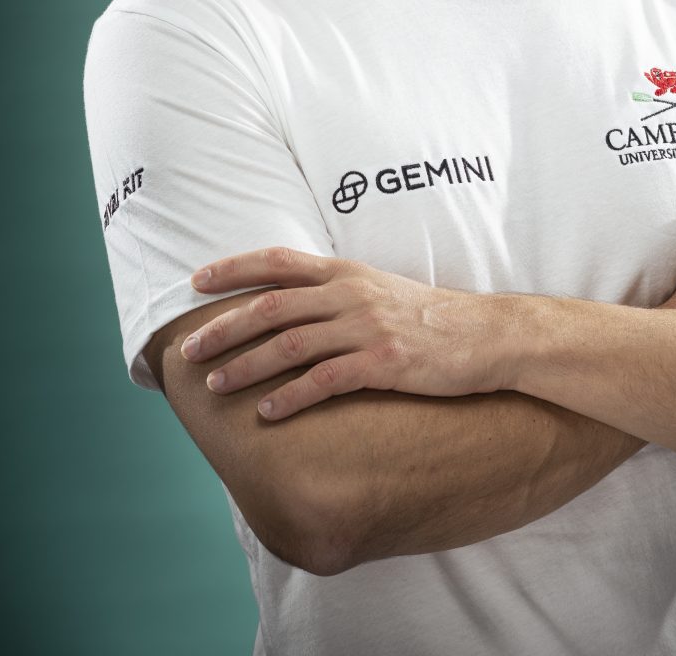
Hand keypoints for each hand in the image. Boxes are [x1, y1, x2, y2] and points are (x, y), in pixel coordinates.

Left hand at [180, 247, 514, 419]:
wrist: (487, 336)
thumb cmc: (431, 319)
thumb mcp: (381, 290)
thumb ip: (339, 294)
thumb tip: (294, 307)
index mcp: (347, 272)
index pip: (278, 261)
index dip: (234, 269)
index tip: (196, 281)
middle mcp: (350, 293)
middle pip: (271, 306)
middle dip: (224, 327)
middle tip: (188, 349)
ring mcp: (366, 326)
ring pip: (289, 344)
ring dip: (245, 366)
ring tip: (215, 386)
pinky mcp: (383, 361)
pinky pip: (325, 380)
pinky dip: (290, 397)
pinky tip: (267, 413)